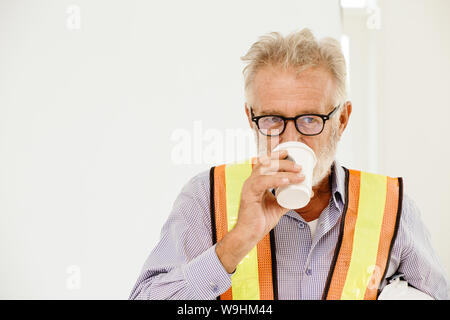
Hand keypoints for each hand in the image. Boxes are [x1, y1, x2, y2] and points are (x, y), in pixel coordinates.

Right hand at [216, 150, 304, 272]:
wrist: (249, 235)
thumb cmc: (260, 221)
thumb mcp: (278, 207)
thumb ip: (290, 199)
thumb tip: (308, 194)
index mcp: (256, 182)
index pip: (265, 163)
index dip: (276, 156)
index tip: (288, 153)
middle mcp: (251, 181)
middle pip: (267, 164)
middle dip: (285, 162)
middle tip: (299, 167)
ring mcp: (249, 187)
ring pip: (266, 171)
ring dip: (284, 171)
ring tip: (298, 174)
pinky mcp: (249, 195)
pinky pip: (262, 183)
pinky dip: (275, 180)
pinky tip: (286, 181)